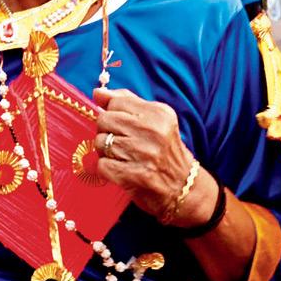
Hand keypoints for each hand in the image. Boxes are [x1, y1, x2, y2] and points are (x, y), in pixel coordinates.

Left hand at [93, 88, 205, 224]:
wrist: (183, 187)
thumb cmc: (164, 151)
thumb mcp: (154, 121)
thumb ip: (126, 102)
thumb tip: (98, 92)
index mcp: (158, 113)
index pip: (116, 102)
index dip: (112, 114)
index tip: (121, 126)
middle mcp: (153, 131)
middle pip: (104, 120)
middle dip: (107, 133)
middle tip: (121, 144)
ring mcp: (145, 154)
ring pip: (101, 143)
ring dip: (106, 153)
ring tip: (123, 158)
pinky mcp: (136, 176)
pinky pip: (102, 165)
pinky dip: (107, 169)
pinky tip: (121, 170)